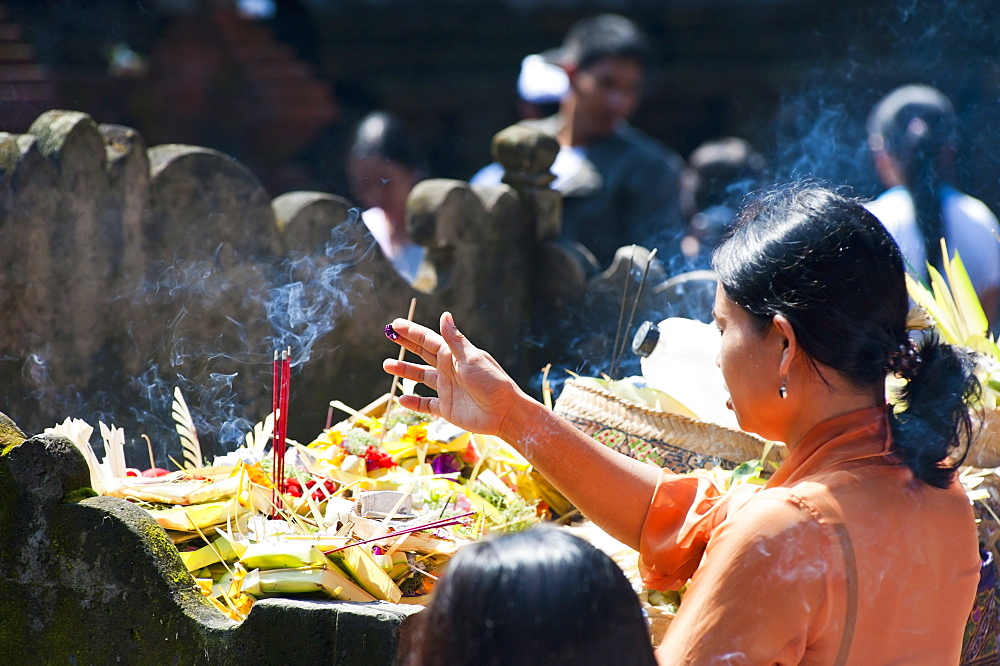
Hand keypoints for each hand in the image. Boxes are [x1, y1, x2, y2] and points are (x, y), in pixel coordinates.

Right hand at [382, 312, 523, 436]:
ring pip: (420, 377)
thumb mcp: (472, 358)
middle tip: (388, 334)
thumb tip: (445, 315)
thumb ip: (455, 340)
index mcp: (454, 356)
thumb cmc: (492, 382)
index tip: (395, 324)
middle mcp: (448, 370)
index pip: (428, 340)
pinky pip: (426, 404)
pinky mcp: (447, 408)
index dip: (412, 332)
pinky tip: (401, 398)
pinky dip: (414, 402)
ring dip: (405, 371)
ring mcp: (446, 389)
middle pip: (422, 354)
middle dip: (406, 344)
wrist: (504, 412)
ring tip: (387, 365)